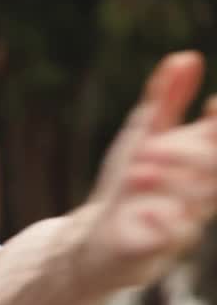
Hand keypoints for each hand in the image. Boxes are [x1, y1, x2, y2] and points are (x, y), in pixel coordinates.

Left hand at [77, 51, 216, 288]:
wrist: (99, 235)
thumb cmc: (130, 183)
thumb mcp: (143, 135)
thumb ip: (166, 100)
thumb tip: (187, 56)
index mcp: (199, 166)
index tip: (212, 103)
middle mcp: (197, 194)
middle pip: (213, 171)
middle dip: (188, 154)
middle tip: (149, 146)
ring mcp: (181, 222)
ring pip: (195, 204)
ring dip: (170, 183)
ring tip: (138, 167)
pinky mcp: (158, 248)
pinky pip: (170, 238)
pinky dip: (162, 223)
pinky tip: (147, 210)